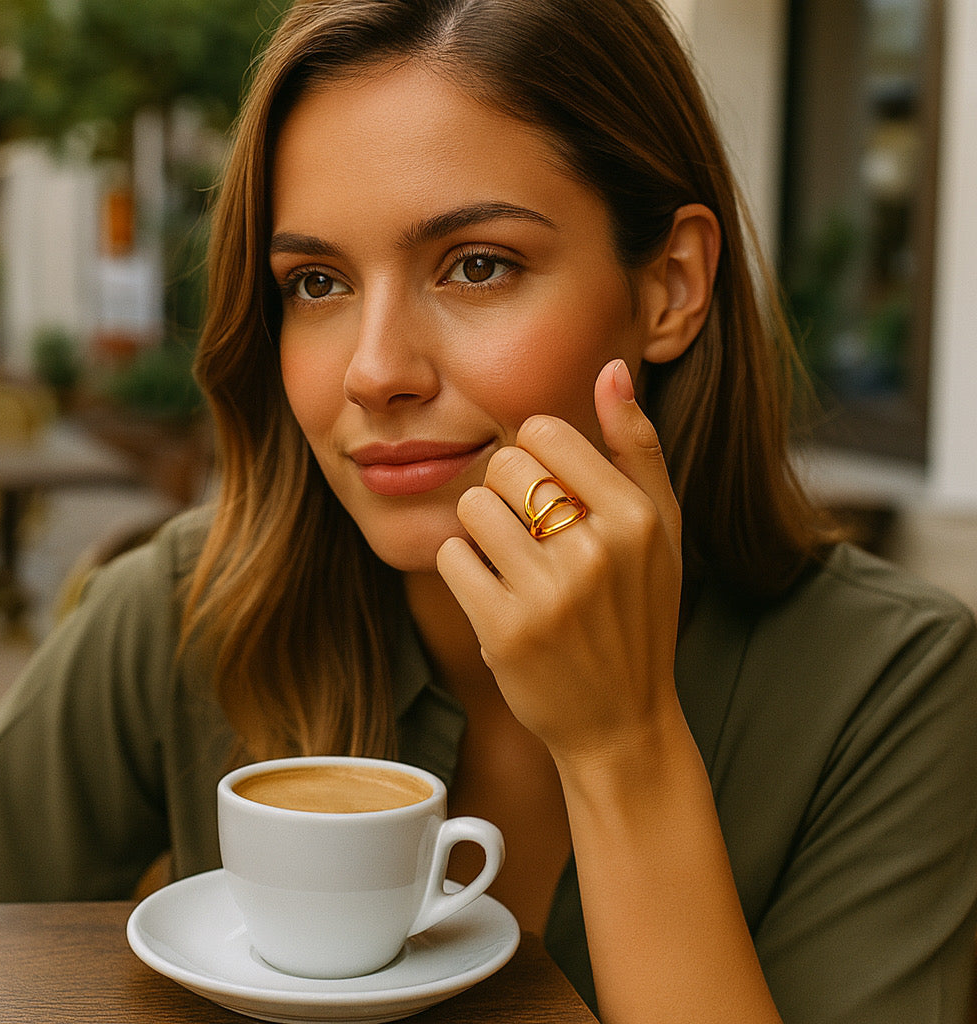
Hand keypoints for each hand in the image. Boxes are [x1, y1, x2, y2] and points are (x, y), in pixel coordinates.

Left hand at [436, 359, 683, 763]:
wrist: (619, 721)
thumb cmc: (638, 614)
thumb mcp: (661, 529)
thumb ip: (638, 446)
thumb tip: (611, 369)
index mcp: (636, 517)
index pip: (544, 430)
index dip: (534, 452)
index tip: (546, 485)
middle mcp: (596, 551)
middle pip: (503, 463)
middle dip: (508, 490)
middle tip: (530, 530)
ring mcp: (548, 594)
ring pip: (472, 506)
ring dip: (482, 529)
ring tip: (512, 561)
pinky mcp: (504, 630)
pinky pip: (451, 557)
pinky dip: (463, 569)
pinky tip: (494, 592)